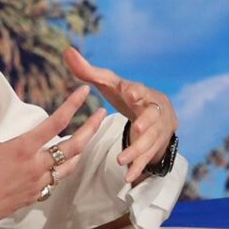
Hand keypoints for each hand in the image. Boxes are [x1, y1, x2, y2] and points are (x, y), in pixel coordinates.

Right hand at [0, 75, 98, 228]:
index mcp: (22, 149)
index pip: (55, 122)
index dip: (73, 105)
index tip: (84, 91)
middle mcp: (35, 167)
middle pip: (74, 146)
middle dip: (91, 128)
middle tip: (103, 114)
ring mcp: (37, 184)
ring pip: (69, 166)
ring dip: (82, 150)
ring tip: (90, 136)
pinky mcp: (34, 196)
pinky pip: (57, 180)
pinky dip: (65, 168)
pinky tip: (66, 161)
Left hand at [66, 46, 177, 182]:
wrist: (161, 113)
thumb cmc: (129, 95)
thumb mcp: (111, 84)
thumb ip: (89, 71)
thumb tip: (66, 50)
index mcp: (142, 92)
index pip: (140, 89)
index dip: (136, 91)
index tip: (129, 93)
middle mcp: (153, 111)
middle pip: (151, 117)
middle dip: (144, 123)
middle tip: (135, 128)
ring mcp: (157, 131)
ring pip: (149, 141)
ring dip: (136, 150)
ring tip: (120, 159)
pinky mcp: (155, 147)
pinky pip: (148, 159)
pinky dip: (138, 167)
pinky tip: (127, 177)